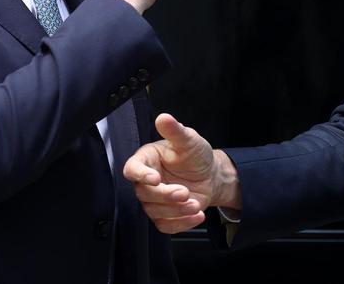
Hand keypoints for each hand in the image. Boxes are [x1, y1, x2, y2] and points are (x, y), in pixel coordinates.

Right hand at [123, 113, 239, 233]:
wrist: (210, 175)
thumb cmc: (195, 155)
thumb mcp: (188, 140)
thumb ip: (175, 131)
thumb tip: (163, 117)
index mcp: (147, 159)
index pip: (132, 169)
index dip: (140, 175)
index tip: (155, 178)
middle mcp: (146, 180)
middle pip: (143, 194)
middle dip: (165, 195)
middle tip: (184, 192)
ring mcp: (154, 199)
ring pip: (154, 211)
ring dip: (176, 210)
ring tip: (195, 203)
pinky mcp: (164, 215)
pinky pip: (166, 225)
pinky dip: (182, 223)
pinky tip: (196, 214)